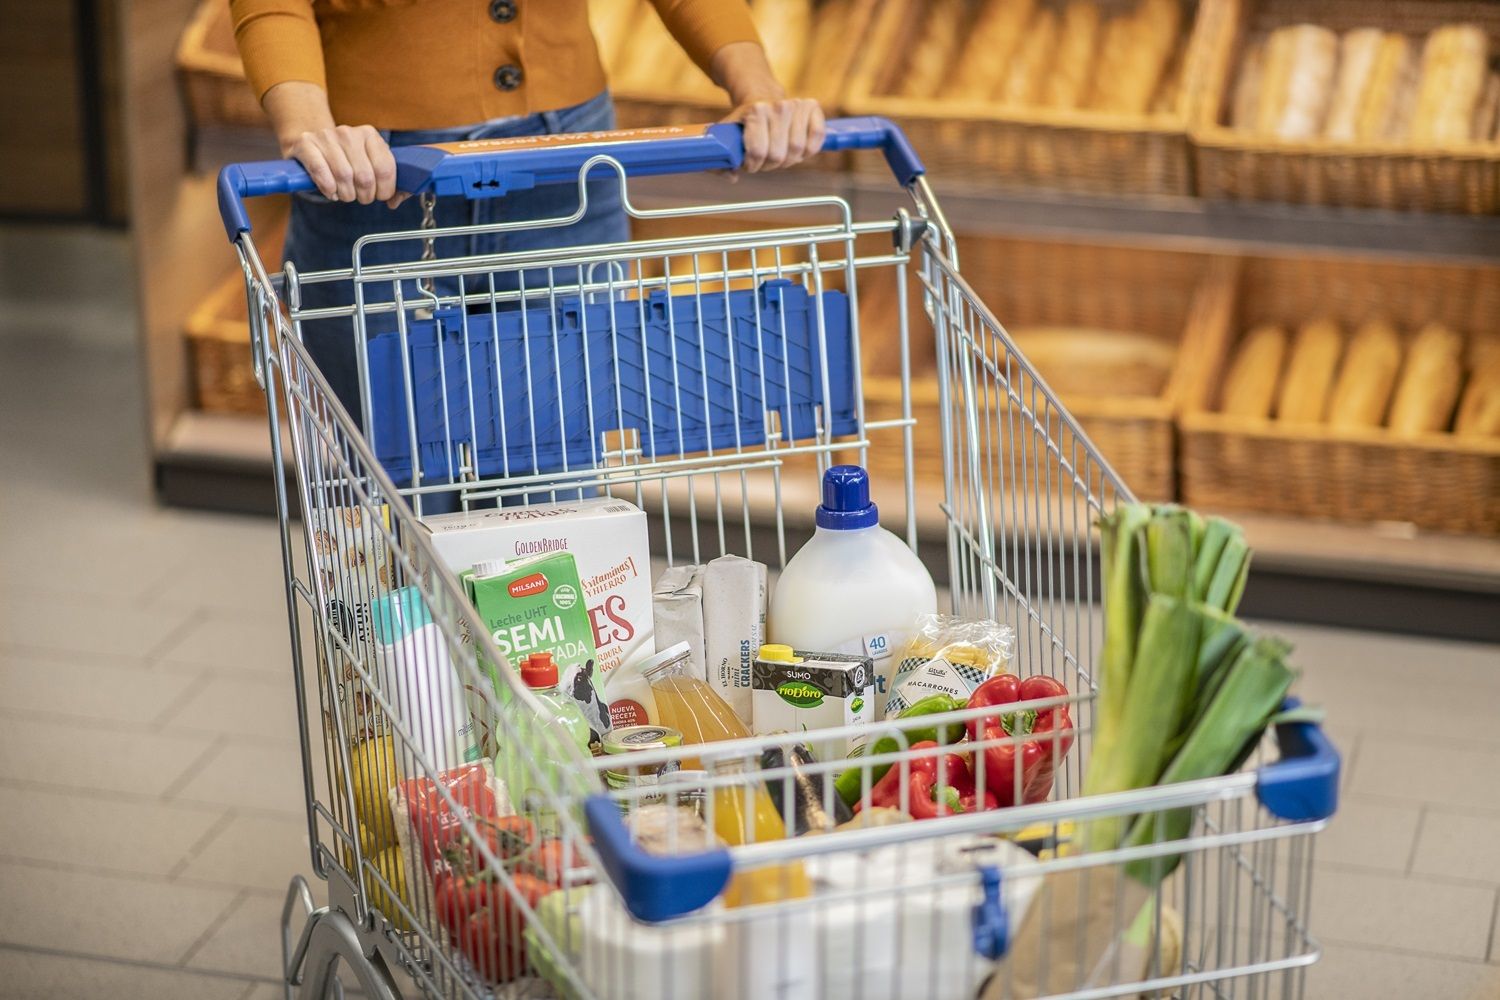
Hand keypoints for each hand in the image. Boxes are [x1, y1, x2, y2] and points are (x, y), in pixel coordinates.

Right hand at [262, 82, 403, 205]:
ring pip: (344, 177)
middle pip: (365, 177)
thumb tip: (394, 202)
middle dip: (365, 195)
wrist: (309, 142)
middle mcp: (348, 132)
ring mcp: (326, 136)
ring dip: (346, 194)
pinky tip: (331, 192)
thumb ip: (386, 180)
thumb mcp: (367, 162)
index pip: (385, 169)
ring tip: (345, 194)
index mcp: (369, 134)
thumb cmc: (344, 159)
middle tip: (361, 197)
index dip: (384, 190)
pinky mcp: (306, 143)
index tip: (379, 196)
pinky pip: (321, 171)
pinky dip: (328, 187)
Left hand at [724, 96, 825, 171]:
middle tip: (765, 160)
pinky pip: (817, 138)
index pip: (758, 152)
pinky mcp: (813, 107)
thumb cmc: (745, 121)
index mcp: (756, 110)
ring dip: (789, 160)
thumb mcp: (726, 135)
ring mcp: (797, 105)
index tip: (749, 163)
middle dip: (770, 164)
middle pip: (778, 155)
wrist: (761, 96)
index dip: (753, 165)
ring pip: (798, 150)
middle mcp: (778, 106)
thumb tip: (732, 176)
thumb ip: (722, 160)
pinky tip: (799, 150)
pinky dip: (810, 150)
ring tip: (780, 154)